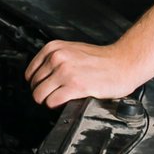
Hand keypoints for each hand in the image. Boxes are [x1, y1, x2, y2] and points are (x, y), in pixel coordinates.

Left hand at [24, 39, 143, 108]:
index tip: (46, 87)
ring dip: (48, 101)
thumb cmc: (101, 59)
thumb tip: (40, 76)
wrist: (122, 63)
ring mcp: (65, 72)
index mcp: (54, 48)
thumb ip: (55, 59)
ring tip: (61, 98)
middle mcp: (57, 58)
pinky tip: (66, 101)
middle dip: (43, 93)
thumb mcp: (72, 50)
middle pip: (34, 85)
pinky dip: (56, 105)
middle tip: (55, 94)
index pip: (30, 72)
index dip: (37, 83)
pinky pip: (52, 102)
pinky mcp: (75, 86)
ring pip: (39, 95)